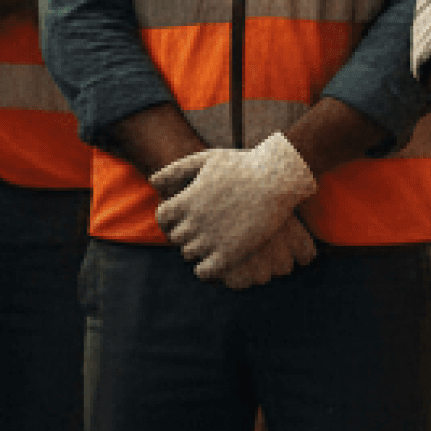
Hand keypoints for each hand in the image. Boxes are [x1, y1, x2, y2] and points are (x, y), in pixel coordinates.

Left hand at [152, 133, 317, 283]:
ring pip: (189, 253)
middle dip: (187, 232)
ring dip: (198, 248)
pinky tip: (218, 258)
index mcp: (185, 201)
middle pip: (176, 237)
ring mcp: (210, 239)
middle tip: (205, 227)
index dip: (173, 217)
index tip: (187, 215)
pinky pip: (204, 271)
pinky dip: (206, 268)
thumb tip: (152, 180)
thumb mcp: (207, 158)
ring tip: (215, 240)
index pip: (163, 217)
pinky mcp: (229, 254)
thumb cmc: (244, 165)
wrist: (278, 178)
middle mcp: (193, 222)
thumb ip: (176, 169)